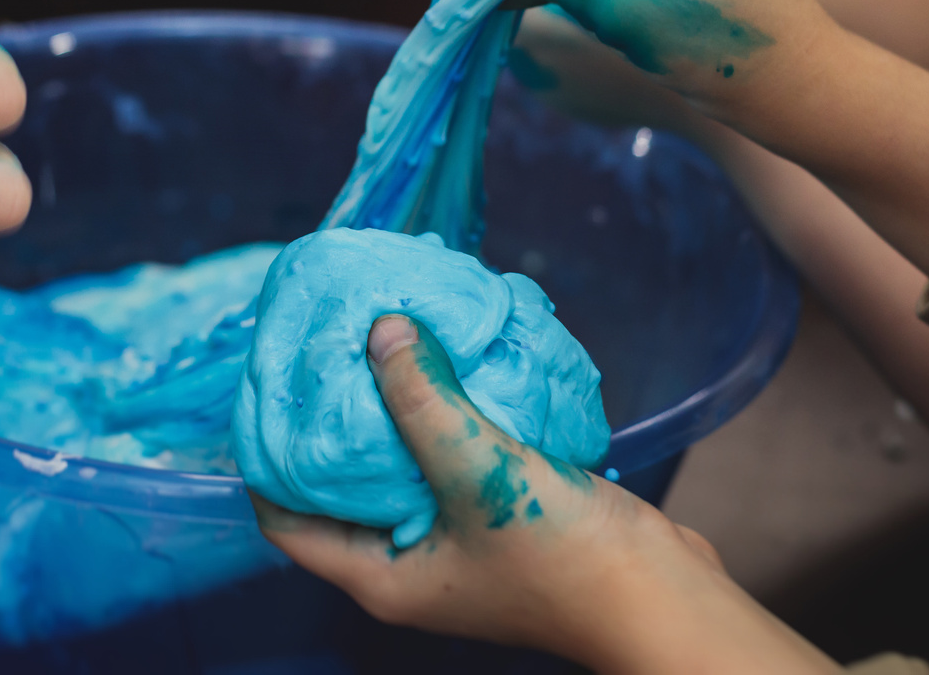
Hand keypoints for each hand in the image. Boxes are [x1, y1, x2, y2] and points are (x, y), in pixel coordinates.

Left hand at [256, 315, 836, 671]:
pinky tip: (449, 363)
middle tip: (324, 349)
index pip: (282, 519)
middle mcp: (406, 560)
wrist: (665, 597)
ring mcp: (452, 538)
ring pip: (398, 463)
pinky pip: (450, 455)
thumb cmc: (566, 557)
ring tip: (382, 341)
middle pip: (338, 483)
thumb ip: (422, 401)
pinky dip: (444, 412)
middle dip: (331, 419)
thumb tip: (379, 331)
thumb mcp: (480, 470)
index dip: (263, 458)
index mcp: (380, 575)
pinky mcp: (496, 514)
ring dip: (393, 407)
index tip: (268, 390)